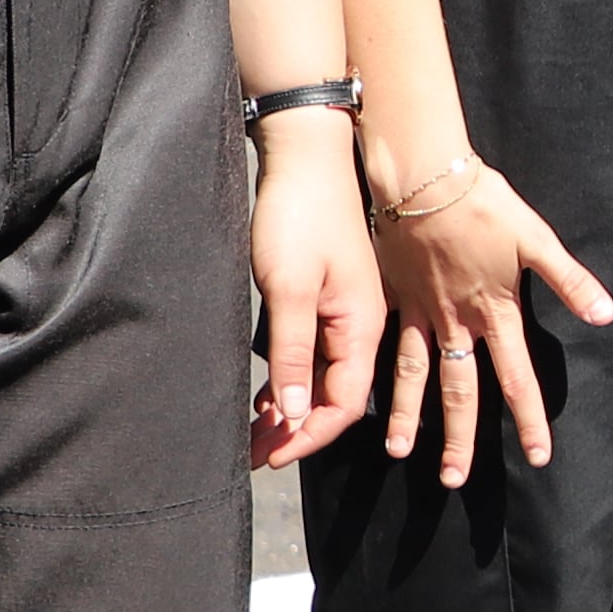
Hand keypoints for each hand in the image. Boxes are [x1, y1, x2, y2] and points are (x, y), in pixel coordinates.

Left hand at [249, 112, 381, 470]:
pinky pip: (311, 353)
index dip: (308, 435)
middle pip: (333, 396)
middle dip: (296, 431)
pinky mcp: (323, 296)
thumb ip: (294, 354)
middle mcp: (358, 325)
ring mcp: (342, 311)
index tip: (271, 455)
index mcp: (360, 326)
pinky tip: (264, 395)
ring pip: (320, 377)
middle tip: (252, 455)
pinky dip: (288, 380)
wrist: (304, 155)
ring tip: (252, 434)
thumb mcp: (289, 289)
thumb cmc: (299, 216)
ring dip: (289, 409)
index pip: (343, 403)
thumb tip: (296, 416)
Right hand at [367, 148, 612, 483]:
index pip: (517, 378)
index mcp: (495, 312)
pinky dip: (379, 371)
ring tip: (400, 452)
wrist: (424, 177)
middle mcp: (456, 322)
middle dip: (461, 438)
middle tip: (455, 480)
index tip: (537, 457)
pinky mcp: (394, 297)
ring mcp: (420, 312)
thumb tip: (607, 315)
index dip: (529, 419)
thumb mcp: (536, 239)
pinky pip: (386, 344)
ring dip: (409, 416)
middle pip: (460, 391)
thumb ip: (570, 280)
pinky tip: (365, 393)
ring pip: (414, 376)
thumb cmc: (483, 203)